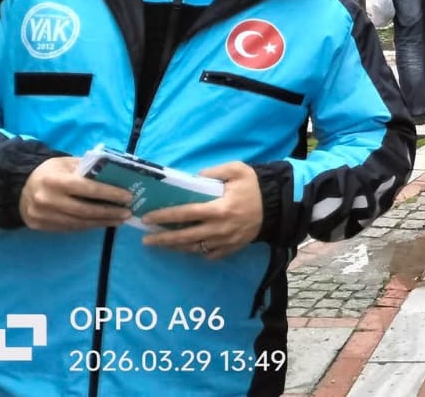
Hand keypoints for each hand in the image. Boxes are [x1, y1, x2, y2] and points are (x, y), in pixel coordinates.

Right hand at [19, 157, 132, 231]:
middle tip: (127, 213)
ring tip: (119, 219)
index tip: (128, 197)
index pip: (86, 189)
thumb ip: (89, 168)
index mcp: (54, 180)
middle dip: (109, 212)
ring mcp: (42, 215)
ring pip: (78, 222)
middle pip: (84, 210)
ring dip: (102, 222)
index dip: (109, 194)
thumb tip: (118, 174)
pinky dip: (89, 226)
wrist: (20, 188)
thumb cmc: (50, 172)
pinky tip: (102, 222)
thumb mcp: (67, 164)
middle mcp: (46, 199)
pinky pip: (70, 228)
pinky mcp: (41, 226)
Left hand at [141, 163, 262, 259]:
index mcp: (219, 208)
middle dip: (163, 239)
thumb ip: (214, 171)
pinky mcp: (232, 248)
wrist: (279, 205)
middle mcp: (220, 228)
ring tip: (161, 245)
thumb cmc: (255, 186)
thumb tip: (193, 178)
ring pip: (194, 248)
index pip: (185, 214)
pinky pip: (209, 254)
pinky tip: (187, 248)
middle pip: (185, 236)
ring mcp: (226, 241)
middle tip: (146, 240)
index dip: (165, 217)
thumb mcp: (237, 170)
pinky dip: (196, 252)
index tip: (148, 219)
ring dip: (176, 247)